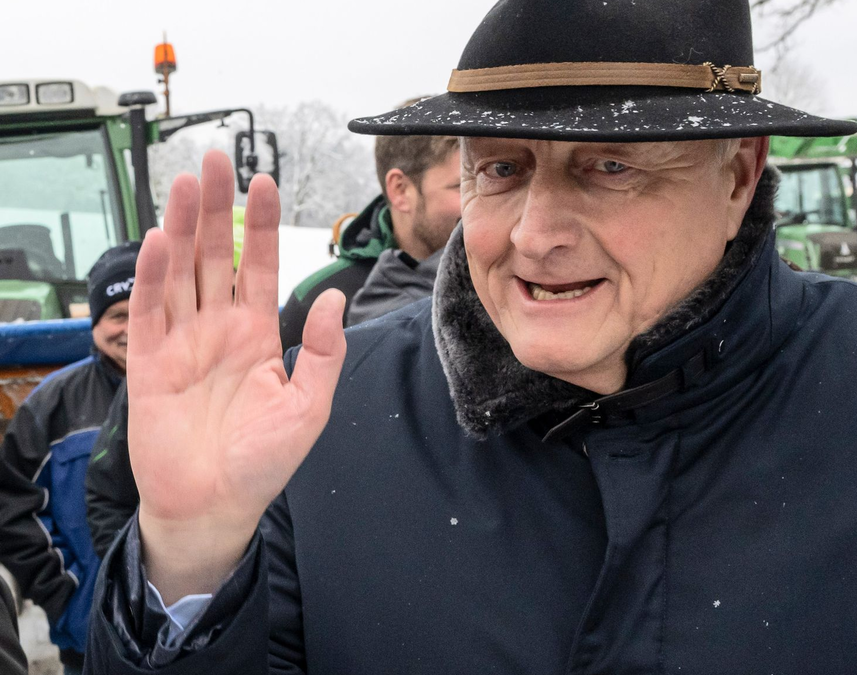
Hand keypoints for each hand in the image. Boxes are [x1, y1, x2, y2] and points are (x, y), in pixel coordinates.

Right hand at [129, 151, 345, 602]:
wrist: (215, 505)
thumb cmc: (264, 462)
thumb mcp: (309, 407)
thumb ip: (324, 352)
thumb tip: (334, 296)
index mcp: (258, 333)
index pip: (259, 265)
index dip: (260, 225)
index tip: (262, 182)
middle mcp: (220, 329)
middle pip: (215, 255)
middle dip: (215, 208)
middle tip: (215, 159)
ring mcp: (183, 342)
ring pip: (182, 271)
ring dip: (182, 226)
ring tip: (187, 181)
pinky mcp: (150, 363)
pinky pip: (151, 310)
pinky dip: (153, 275)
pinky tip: (161, 240)